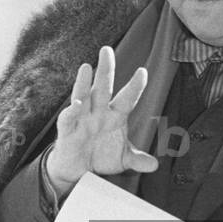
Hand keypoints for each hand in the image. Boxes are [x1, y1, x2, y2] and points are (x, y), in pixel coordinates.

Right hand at [46, 46, 158, 196]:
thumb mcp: (122, 160)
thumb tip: (155, 165)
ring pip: (83, 96)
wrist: (77, 171)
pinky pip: (68, 119)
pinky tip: (76, 104)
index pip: (127, 98)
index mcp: (114, 116)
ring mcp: (81, 120)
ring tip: (86, 67)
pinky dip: (71, 112)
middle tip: (106, 50)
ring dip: (84, 83)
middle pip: (102, 88)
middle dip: (105, 69)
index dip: (134, 86)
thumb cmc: (99, 157)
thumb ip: (137, 160)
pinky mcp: (67, 130)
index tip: (143, 72)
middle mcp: (97, 113)